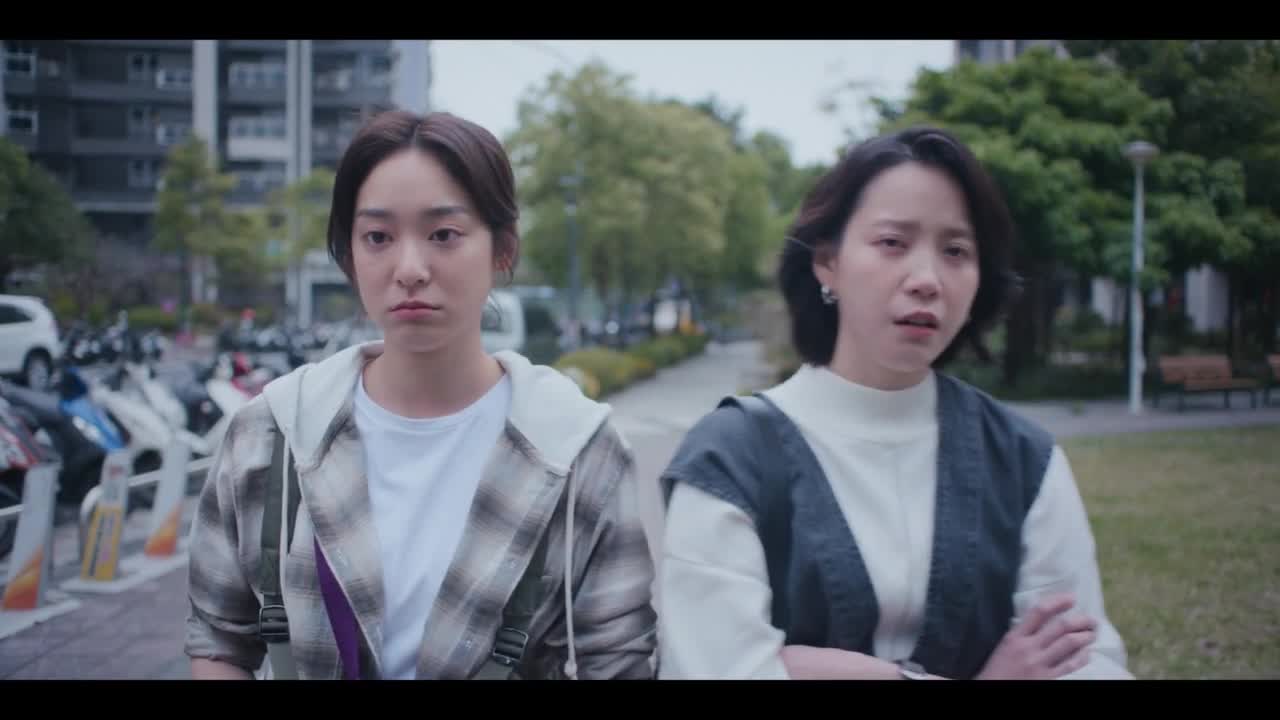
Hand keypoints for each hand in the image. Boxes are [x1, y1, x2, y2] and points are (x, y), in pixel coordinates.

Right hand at [976, 593, 1096, 679]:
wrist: (992, 689)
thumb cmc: (996, 669)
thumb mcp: (1004, 646)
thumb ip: (1021, 633)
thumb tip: (1041, 619)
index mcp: (1015, 637)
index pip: (1039, 612)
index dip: (1058, 602)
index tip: (1071, 598)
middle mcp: (1029, 647)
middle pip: (1061, 626)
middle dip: (1081, 620)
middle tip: (1091, 620)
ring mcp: (1040, 663)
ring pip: (1069, 643)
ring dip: (1085, 636)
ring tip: (1092, 634)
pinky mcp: (1048, 678)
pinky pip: (1070, 665)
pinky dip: (1082, 656)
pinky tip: (1087, 653)